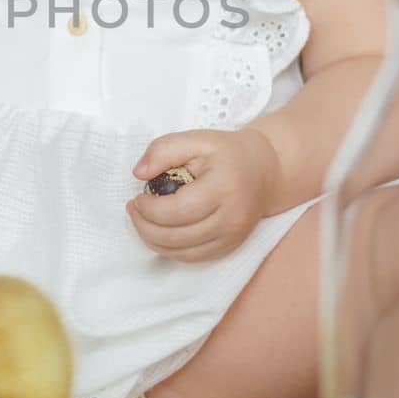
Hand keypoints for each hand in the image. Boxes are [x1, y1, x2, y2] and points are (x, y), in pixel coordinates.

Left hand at [126, 127, 280, 262]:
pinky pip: (193, 258)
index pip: (179, 210)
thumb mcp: (196, 139)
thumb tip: (139, 173)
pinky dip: (170, 250)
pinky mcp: (230, 247)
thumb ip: (163, 150)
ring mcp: (233, 237)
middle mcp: (232, 218)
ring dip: (154, 241)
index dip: (150, 209)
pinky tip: (160, 233)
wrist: (265, 170)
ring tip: (142, 221)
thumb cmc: (226, 153)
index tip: (137, 197)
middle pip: (178, 237)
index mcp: (224, 188)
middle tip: (133, 210)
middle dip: (146, 227)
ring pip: (183, 253)